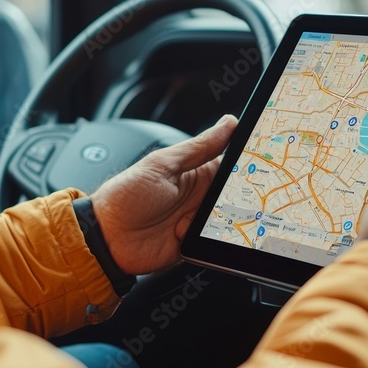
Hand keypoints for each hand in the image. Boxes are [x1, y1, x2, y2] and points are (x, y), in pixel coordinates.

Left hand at [91, 115, 237, 274]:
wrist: (106, 237)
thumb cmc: (126, 196)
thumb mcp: (163, 165)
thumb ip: (198, 147)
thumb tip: (228, 123)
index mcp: (195, 172)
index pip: (230, 163)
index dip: (246, 161)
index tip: (261, 159)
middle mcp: (200, 196)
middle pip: (234, 195)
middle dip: (236, 197)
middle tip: (218, 196)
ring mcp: (197, 221)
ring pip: (228, 220)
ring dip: (219, 220)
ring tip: (190, 216)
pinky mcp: (193, 244)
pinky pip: (214, 242)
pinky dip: (207, 239)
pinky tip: (181, 233)